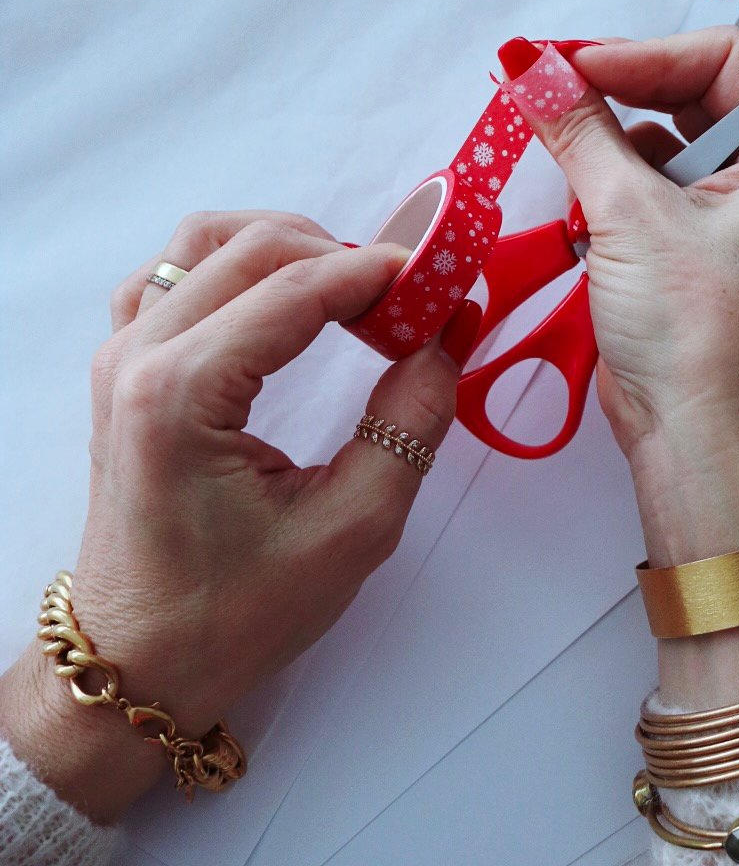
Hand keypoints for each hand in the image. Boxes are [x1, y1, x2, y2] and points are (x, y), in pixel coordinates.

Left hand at [0, 211, 478, 822]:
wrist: (133, 666)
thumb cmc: (233, 616)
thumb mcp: (351, 530)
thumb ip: (411, 421)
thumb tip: (453, 330)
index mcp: (181, 394)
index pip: (297, 287)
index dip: (382, 272)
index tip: (447, 280)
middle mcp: (138, 357)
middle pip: (255, 246)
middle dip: (345, 255)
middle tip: (411, 296)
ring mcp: (119, 355)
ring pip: (206, 239)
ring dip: (287, 245)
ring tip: (350, 294)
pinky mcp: (119, 365)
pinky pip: (173, 273)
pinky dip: (234, 263)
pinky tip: (280, 301)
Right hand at [499, 31, 738, 570]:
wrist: (707, 451)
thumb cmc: (705, 336)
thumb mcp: (632, 214)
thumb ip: (578, 127)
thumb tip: (530, 64)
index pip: (720, 58)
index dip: (638, 53)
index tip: (563, 63)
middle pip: (690, 93)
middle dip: (615, 91)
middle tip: (540, 85)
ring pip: (664, 142)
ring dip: (607, 144)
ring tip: (552, 143)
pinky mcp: (702, 253)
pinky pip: (652, 191)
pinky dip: (608, 189)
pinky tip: (574, 204)